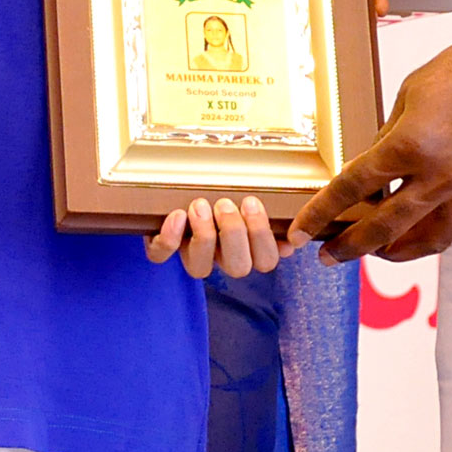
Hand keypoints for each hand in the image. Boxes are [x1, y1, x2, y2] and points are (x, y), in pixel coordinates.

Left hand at [144, 195, 287, 278]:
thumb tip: (290, 242)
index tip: (251, 202)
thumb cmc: (220, 189)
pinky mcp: (161, 248)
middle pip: (238, 267)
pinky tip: (176, 215)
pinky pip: (161, 255)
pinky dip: (169, 237)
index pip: (266, 260)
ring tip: (200, 205)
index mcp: (246, 247)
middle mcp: (220, 258)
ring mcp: (190, 255)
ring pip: (200, 268)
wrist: (177, 183)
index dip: (262, 237)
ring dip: (204, 236)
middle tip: (224, 204)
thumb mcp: (246, 197)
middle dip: (234, 233)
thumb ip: (271, 217)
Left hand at [286, 16, 451, 263]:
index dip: (323, 212)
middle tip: (329, 257)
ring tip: (372, 253)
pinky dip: (428, 234)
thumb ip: (391, 134)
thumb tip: (376, 166)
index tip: (304, 231)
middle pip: (384, 228)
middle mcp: (438, 177)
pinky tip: (415, 232)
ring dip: (393, 252)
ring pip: (424, 240)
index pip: (355, 188)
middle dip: (351, 246)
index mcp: (411, 145)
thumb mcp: (412, 93)